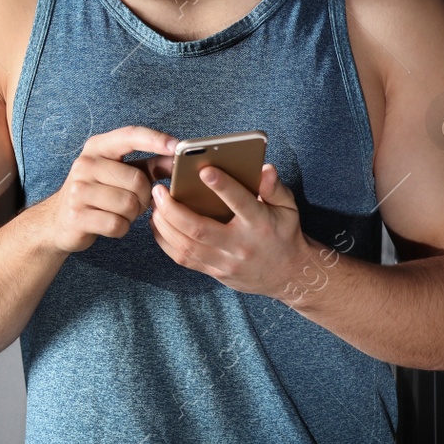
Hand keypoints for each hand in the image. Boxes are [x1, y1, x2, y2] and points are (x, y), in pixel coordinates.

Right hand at [43, 126, 178, 254]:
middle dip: (144, 196)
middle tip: (135, 201)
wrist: (59, 220)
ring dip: (132, 214)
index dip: (154, 139)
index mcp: (97, 147)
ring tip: (120, 212)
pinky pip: (117, 225)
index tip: (176, 145)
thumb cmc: (98, 192)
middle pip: (137, 179)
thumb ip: (149, 166)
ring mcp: (78, 190)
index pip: (129, 135)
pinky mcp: (77, 216)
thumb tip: (176, 160)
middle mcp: (84, 164)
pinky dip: (121, 228)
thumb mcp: (120, 173)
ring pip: (129, 204)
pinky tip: (110, 224)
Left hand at [148, 163, 312, 297]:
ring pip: (187, 246)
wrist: (289, 275)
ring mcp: (225, 263)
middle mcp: (240, 245)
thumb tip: (265, 168)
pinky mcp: (214, 272)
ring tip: (154, 203)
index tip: (204, 169)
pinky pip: (183, 258)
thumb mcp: (288, 207)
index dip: (223, 187)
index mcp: (260, 225)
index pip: (240, 204)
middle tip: (158, 190)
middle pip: (200, 229)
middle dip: (174, 209)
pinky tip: (158, 222)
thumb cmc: (283, 233)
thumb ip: (274, 187)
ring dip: (165, 224)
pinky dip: (165, 240)